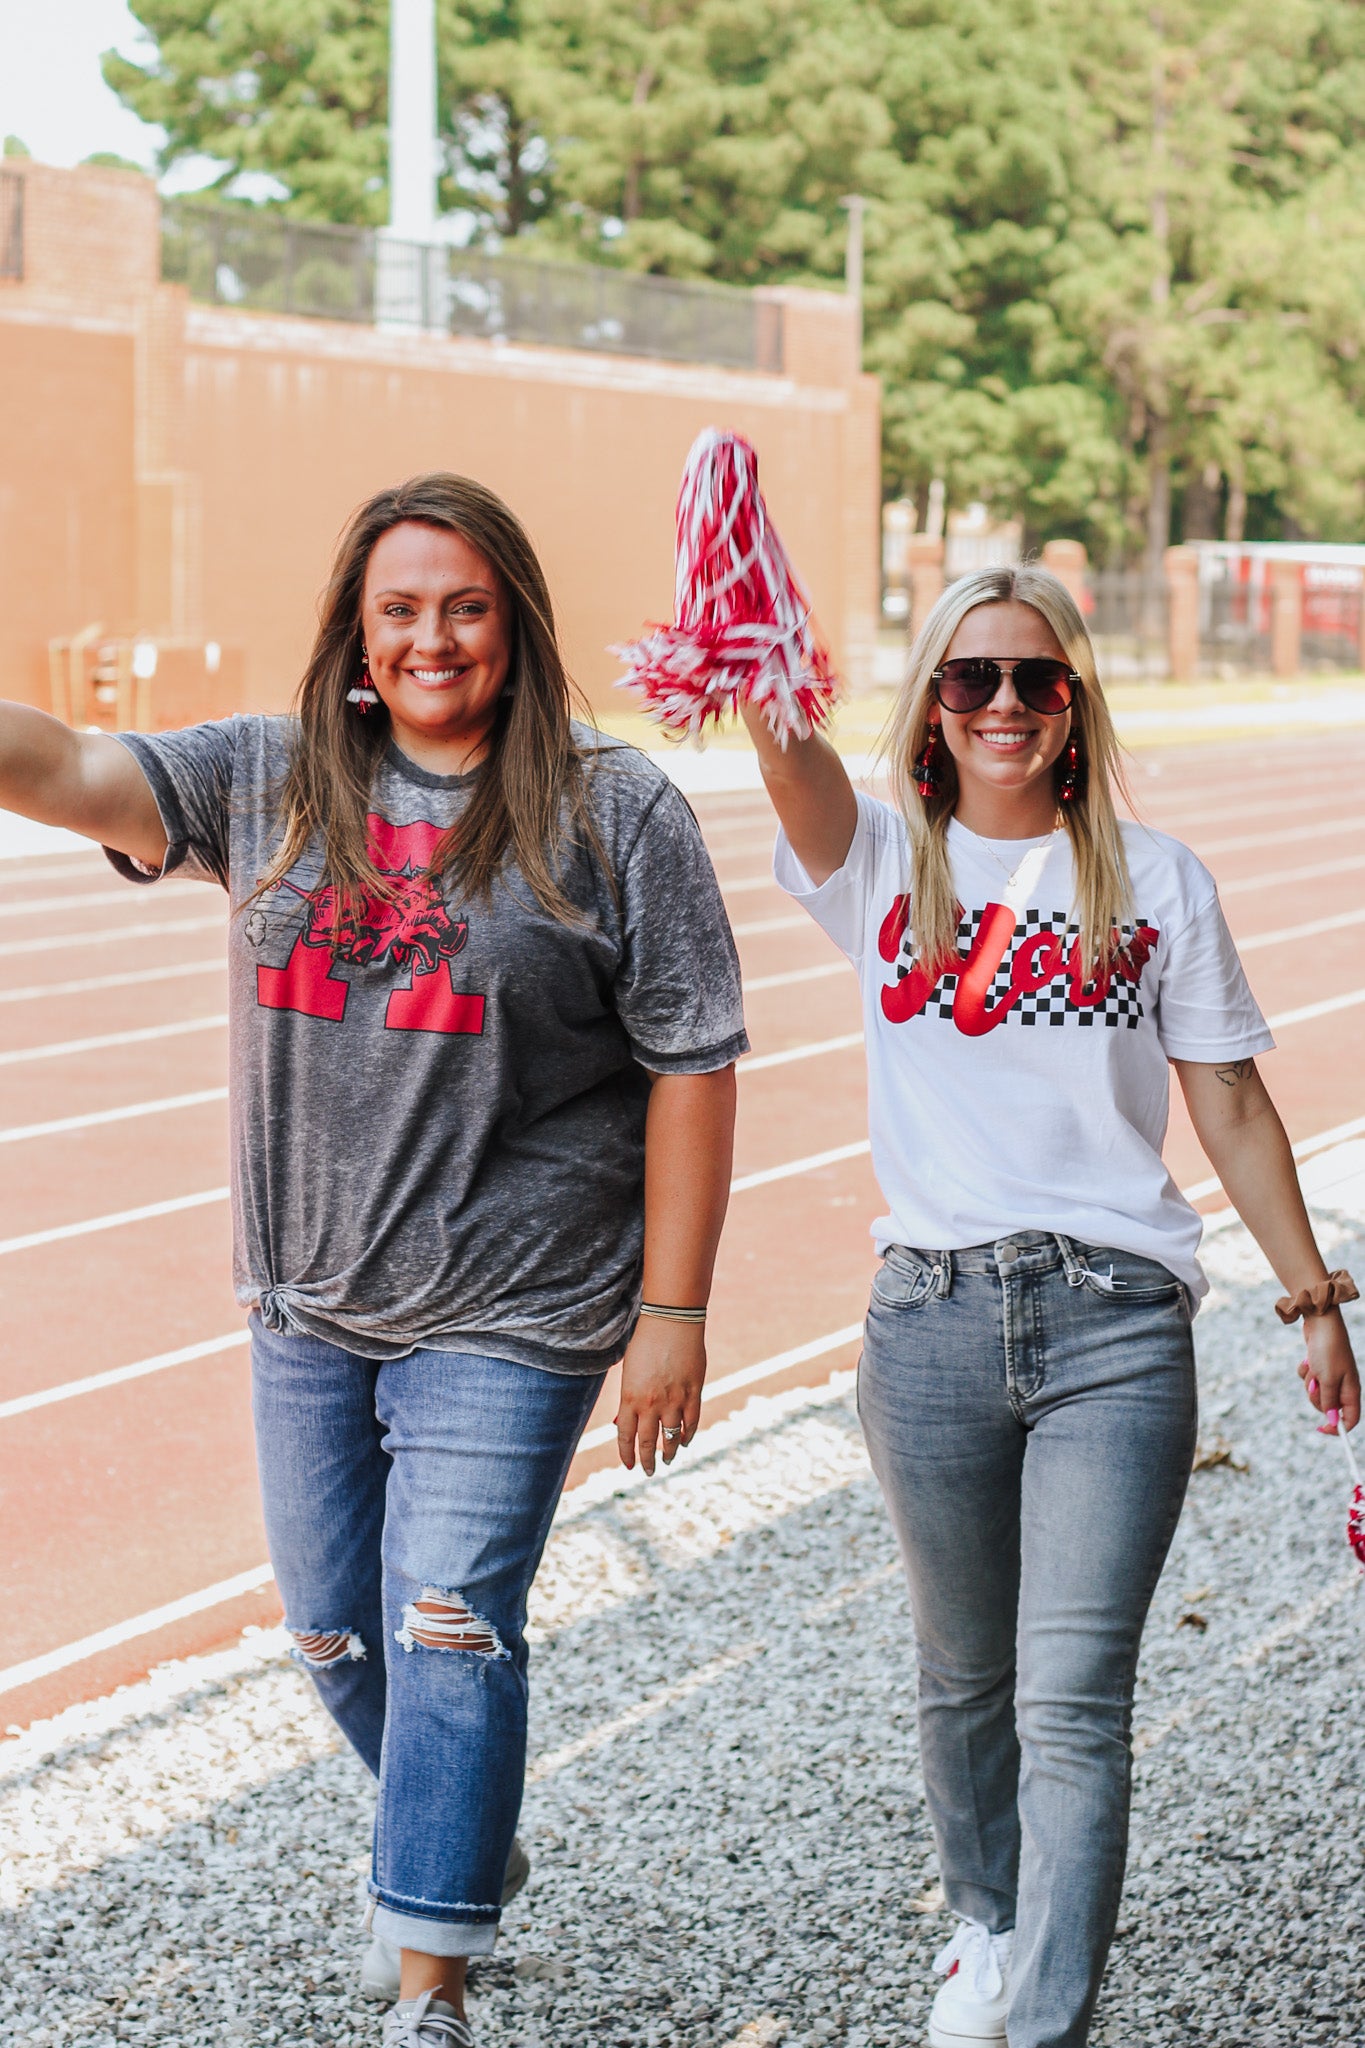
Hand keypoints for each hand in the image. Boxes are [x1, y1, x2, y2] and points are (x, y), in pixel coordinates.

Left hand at [615, 1316, 705, 1474]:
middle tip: (649, 1470)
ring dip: (668, 1452)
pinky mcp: (693, 1393)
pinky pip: (690, 1423)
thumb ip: (630, 1397)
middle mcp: (651, 1403)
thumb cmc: (645, 1343)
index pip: (625, 1436)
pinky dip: (686, 1435)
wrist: (671, 1322)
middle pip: (648, 1442)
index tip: (629, 1465)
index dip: (627, 1454)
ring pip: (670, 1437)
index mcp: (630, 1397)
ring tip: (667, 1459)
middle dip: (647, 1460)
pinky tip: (683, 1441)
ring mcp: (674, 1400)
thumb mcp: (630, 1372)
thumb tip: (628, 1420)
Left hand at [1298, 1312, 1361, 1433]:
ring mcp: (1331, 1376)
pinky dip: (1305, 1371)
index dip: (1338, 1427)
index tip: (1321, 1429)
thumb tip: (1332, 1421)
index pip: (1350, 1418)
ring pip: (1315, 1393)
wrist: (1320, 1323)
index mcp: (1351, 1391)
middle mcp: (1343, 1385)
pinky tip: (1308, 1360)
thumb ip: (1329, 1401)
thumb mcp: (1327, 1379)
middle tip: (1314, 1384)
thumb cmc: (1327, 1350)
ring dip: (1310, 1382)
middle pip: (1328, 1407)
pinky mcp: (1319, 1367)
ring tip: (1312, 1368)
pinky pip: (1308, 1378)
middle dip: (1316, 1398)